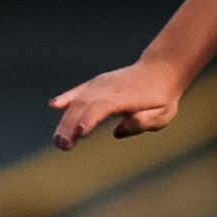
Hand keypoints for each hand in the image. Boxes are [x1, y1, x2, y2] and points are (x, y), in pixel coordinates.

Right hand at [49, 60, 184, 151]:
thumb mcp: (163, 114)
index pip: (103, 108)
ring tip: (58, 141)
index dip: (90, 120)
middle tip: (62, 146)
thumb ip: (144, 121)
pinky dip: (66, 98)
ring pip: (77, 102)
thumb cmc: (162, 98)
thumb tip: (119, 130)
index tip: (80, 133)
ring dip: (65, 121)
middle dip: (71, 126)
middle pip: (84, 107)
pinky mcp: (95, 85)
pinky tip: (53, 105)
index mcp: (124, 97)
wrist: (160, 71)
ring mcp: (99, 85)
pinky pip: (78, 92)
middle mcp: (108, 89)